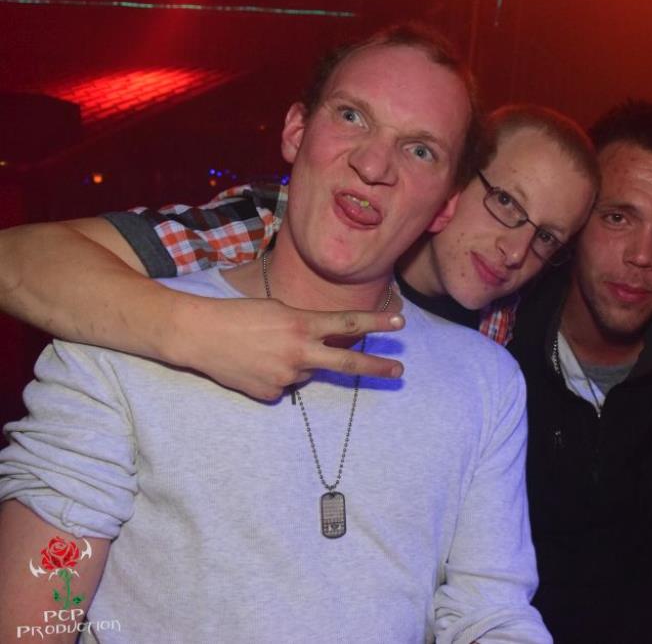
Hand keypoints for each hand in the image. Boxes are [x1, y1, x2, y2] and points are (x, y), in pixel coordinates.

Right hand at [171, 296, 404, 400]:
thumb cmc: (237, 315)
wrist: (198, 335)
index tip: (400, 325)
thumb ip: (305, 327)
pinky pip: (284, 386)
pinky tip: (254, 365)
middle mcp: (298, 352)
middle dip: (376, 367)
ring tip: (264, 350)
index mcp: (301, 324)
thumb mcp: (277, 311)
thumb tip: (322, 346)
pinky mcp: (271, 394)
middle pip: (346, 362)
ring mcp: (285, 376)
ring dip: (296, 363)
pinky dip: (275, 376)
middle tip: (400, 371)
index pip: (347, 324)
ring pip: (307, 373)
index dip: (376, 324)